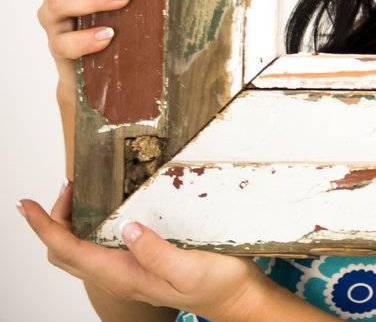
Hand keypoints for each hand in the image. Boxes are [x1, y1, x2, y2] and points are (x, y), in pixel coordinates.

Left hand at [19, 182, 267, 319]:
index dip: (44, 227)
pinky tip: (103, 211)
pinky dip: (87, 227)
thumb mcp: (190, 268)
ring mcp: (126, 273)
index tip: (27, 205)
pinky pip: (96, 249)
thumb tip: (127, 228)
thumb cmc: (217, 285)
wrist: (235, 299)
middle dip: (52, 222)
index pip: (69, 250)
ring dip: (68, 224)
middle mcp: (117, 276)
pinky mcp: (136, 266)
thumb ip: (156, 252)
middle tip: (65, 188)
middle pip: (63, 253)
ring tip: (78, 194)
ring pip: (77, 252)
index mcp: (124, 275)